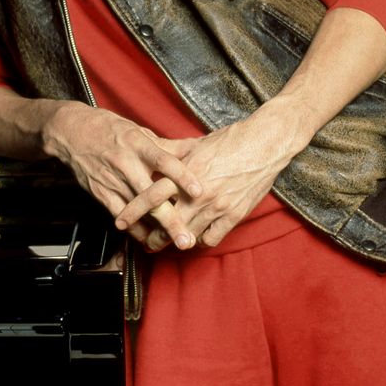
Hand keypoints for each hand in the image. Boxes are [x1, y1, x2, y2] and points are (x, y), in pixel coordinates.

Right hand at [41, 102, 203, 250]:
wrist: (71, 132)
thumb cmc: (109, 129)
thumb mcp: (138, 131)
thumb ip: (166, 146)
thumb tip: (196, 149)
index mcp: (137, 143)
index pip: (163, 161)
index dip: (182, 175)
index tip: (198, 191)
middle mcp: (126, 163)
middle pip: (151, 195)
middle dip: (170, 219)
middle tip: (186, 238)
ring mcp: (112, 180)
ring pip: (136, 210)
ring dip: (154, 230)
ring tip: (170, 245)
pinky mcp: (100, 192)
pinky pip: (119, 214)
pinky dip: (133, 228)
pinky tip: (147, 239)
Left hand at [114, 101, 304, 250]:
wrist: (265, 143)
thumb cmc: (229, 141)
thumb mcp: (195, 145)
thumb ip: (171, 155)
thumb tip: (150, 154)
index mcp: (185, 172)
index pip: (151, 196)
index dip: (134, 211)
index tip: (121, 220)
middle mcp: (199, 192)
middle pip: (167, 223)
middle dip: (152, 237)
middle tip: (144, 242)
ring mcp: (217, 206)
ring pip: (188, 235)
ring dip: (176, 241)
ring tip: (169, 244)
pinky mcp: (234, 215)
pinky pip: (211, 238)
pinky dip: (203, 239)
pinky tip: (197, 236)